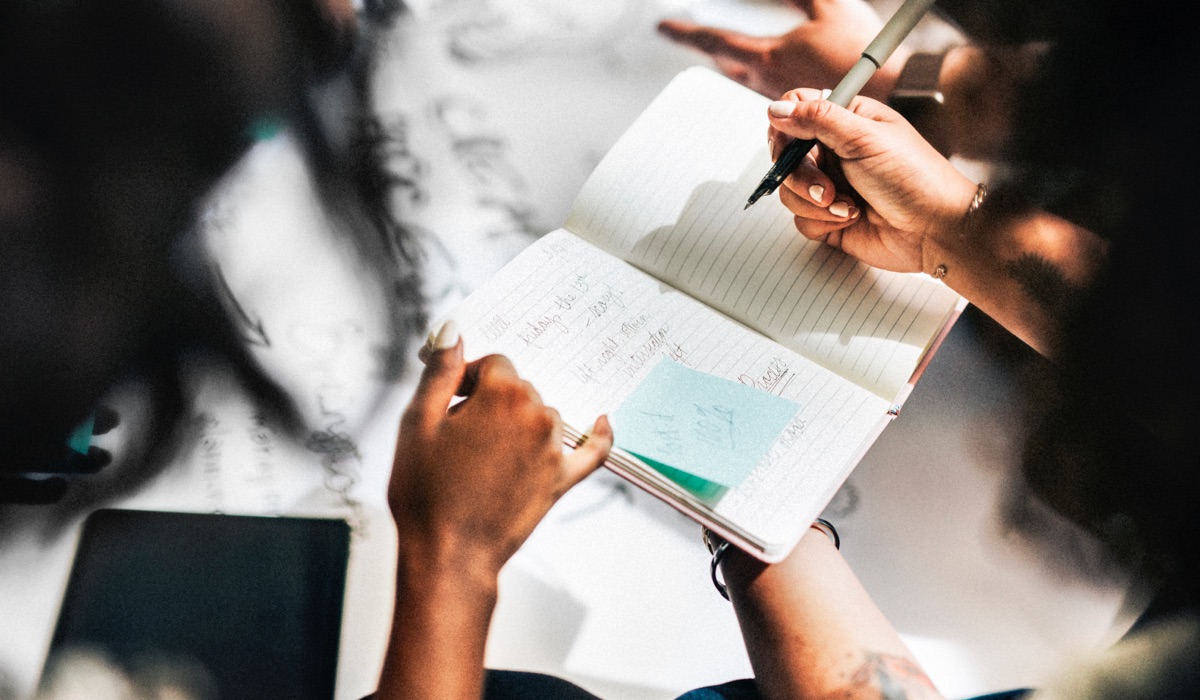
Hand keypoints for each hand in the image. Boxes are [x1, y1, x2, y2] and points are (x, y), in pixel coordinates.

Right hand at [389, 323, 612, 578]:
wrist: (448, 555)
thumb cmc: (426, 493)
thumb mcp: (417, 423)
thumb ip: (440, 372)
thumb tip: (453, 331)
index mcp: (502, 396)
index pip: (492, 364)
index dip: (467, 376)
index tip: (447, 393)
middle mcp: (536, 416)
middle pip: (517, 388)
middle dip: (489, 399)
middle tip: (455, 430)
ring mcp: (553, 449)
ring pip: (541, 415)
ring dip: (517, 422)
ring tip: (481, 453)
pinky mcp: (562, 480)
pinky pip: (592, 451)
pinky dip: (599, 435)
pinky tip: (604, 421)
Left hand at [657, 0, 905, 100]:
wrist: (894, 93)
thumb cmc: (860, 50)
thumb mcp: (829, 5)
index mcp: (767, 58)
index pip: (715, 42)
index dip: (687, 33)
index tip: (663, 27)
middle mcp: (767, 86)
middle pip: (729, 66)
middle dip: (714, 52)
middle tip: (696, 41)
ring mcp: (783, 104)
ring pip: (749, 82)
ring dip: (738, 68)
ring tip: (730, 58)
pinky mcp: (799, 116)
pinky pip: (772, 96)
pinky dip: (766, 82)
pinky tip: (776, 80)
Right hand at [766, 89, 976, 273]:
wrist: (934, 230)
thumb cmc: (914, 178)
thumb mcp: (865, 137)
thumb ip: (817, 118)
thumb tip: (776, 109)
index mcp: (846, 120)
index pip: (796, 110)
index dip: (784, 127)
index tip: (788, 145)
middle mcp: (834, 151)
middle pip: (787, 155)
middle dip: (801, 175)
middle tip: (823, 187)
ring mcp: (829, 185)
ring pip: (789, 190)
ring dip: (813, 201)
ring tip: (846, 205)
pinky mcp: (828, 218)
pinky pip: (800, 218)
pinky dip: (821, 221)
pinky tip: (851, 218)